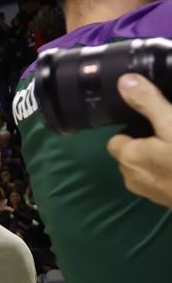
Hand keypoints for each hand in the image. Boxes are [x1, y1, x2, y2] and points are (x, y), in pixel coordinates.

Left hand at [107, 74, 171, 207]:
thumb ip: (148, 102)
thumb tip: (124, 81)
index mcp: (129, 158)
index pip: (116, 140)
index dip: (131, 128)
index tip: (152, 119)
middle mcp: (133, 178)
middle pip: (131, 154)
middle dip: (146, 142)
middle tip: (169, 130)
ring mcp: (151, 193)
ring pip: (147, 168)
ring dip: (159, 157)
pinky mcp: (167, 201)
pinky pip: (162, 179)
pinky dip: (170, 170)